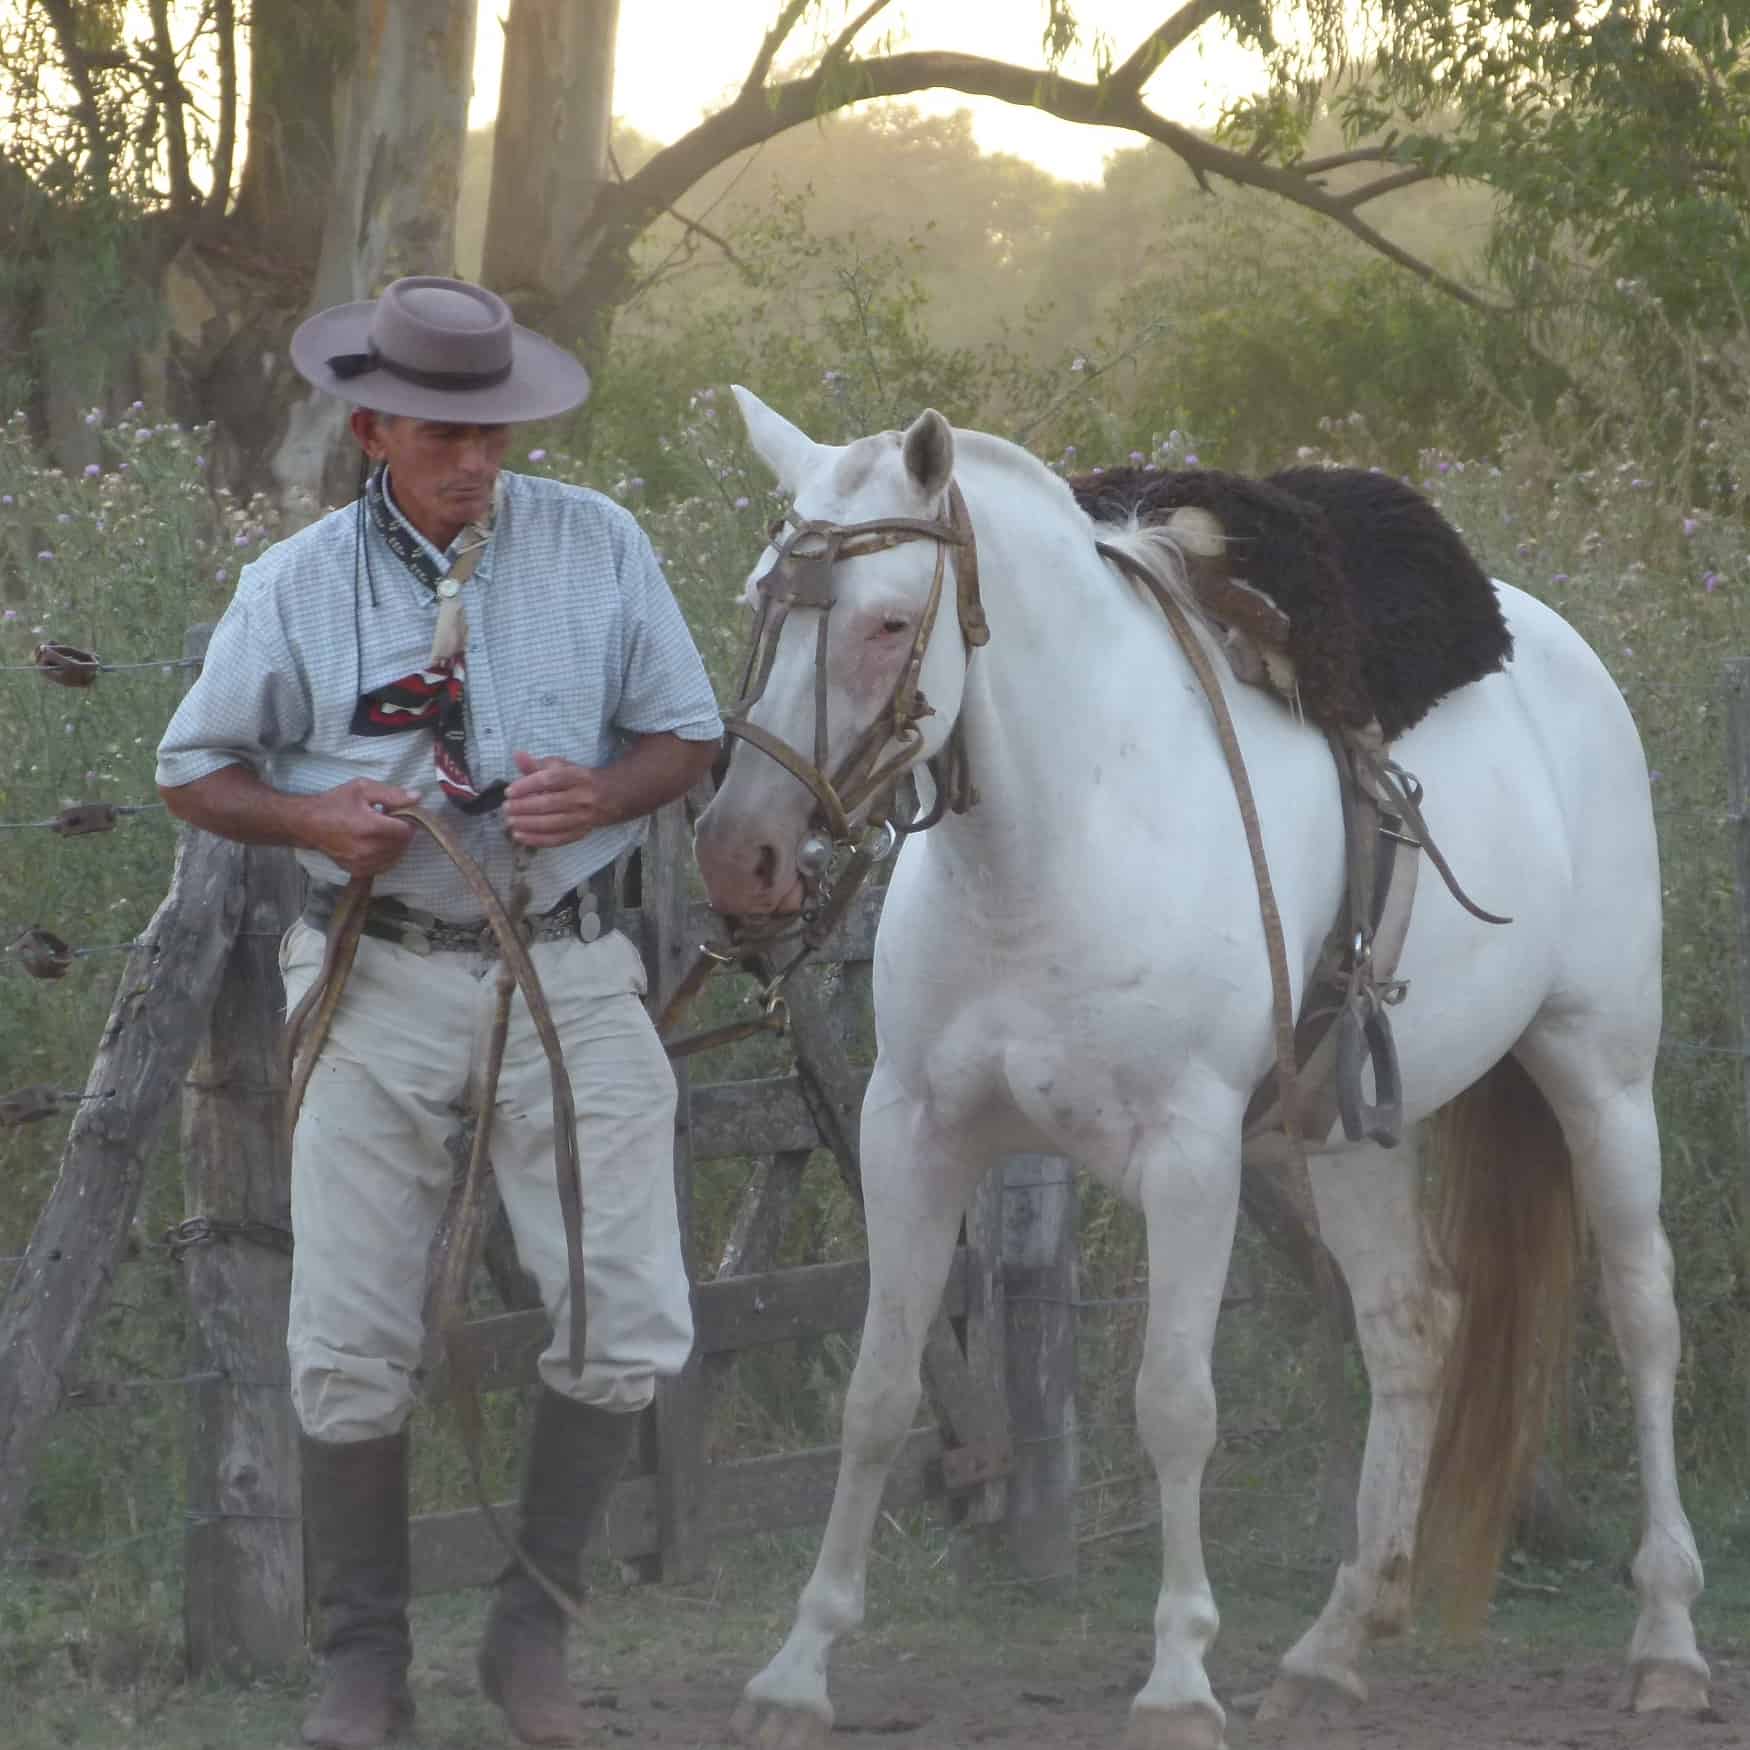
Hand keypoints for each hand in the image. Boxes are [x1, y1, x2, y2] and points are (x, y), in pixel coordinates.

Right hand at [300, 779, 418, 875]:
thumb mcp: (362, 789)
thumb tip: (418, 798)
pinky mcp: (357, 871)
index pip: (406, 831)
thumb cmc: (334, 803)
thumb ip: (392, 794)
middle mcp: (367, 849)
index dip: (407, 821)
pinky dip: (385, 855)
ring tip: (380, 831)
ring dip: (394, 844)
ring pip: (395, 857)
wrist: (306, 823)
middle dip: (401, 832)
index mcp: (370, 827)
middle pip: (402, 845)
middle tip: (388, 820)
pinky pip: (383, 865)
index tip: (398, 813)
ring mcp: (362, 863)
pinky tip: (375, 843)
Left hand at [503, 752, 615, 847]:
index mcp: (577, 776)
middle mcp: (582, 797)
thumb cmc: (578, 779)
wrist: (610, 796)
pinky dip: (537, 840)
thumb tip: (517, 755)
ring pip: (553, 824)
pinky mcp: (581, 833)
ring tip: (510, 822)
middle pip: (550, 803)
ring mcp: (583, 818)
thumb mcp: (560, 767)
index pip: (550, 780)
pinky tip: (520, 836)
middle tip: (506, 808)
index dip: (528, 785)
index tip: (509, 791)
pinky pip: (558, 839)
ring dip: (528, 824)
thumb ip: (537, 765)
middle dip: (524, 807)